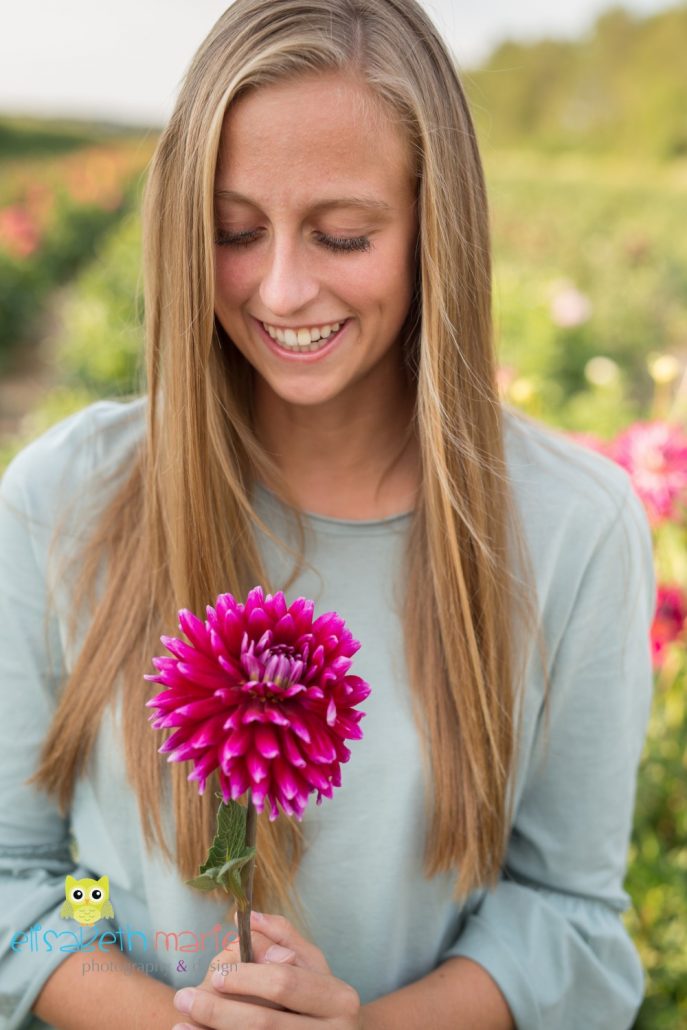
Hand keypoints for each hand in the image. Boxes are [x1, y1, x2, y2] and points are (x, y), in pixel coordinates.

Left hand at [172, 910, 362, 1028]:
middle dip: (219, 1011)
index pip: (285, 983)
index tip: (216, 974)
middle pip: (265, 1023)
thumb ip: (283, 938)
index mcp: (339, 999)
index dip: (248, 978)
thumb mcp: (311, 964)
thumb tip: (248, 918)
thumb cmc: (318, 996)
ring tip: (180, 1024)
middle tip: (184, 998)